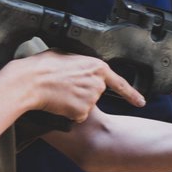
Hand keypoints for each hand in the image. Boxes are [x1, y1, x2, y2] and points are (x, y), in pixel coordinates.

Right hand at [11, 50, 144, 119]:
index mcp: (97, 66)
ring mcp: (91, 99)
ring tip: (58, 92)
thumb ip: (81, 63)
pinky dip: (68, 113)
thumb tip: (80, 67)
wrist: (30, 82)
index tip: (140, 102)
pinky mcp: (82, 112)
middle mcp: (98, 83)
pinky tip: (58, 103)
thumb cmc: (43, 66)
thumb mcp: (66, 55)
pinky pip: (77, 116)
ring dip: (74, 102)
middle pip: (96, 94)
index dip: (132, 94)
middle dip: (83, 93)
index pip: (120, 83)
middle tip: (65, 86)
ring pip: (86, 106)